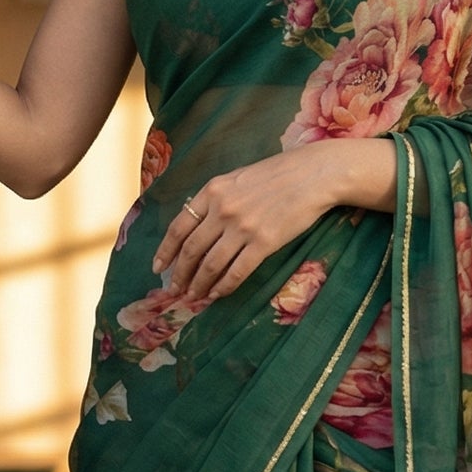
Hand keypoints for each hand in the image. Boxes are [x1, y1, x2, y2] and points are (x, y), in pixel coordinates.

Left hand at [154, 137, 395, 301]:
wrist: (313, 175)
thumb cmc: (277, 175)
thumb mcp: (237, 178)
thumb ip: (216, 199)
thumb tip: (197, 224)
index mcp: (212, 191)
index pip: (178, 227)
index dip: (165, 251)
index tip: (158, 268)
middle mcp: (222, 210)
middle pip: (191, 250)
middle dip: (180, 274)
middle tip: (174, 290)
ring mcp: (242, 227)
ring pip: (210, 265)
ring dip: (199, 285)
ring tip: (194, 296)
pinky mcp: (263, 243)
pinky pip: (236, 271)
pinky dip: (224, 286)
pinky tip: (217, 294)